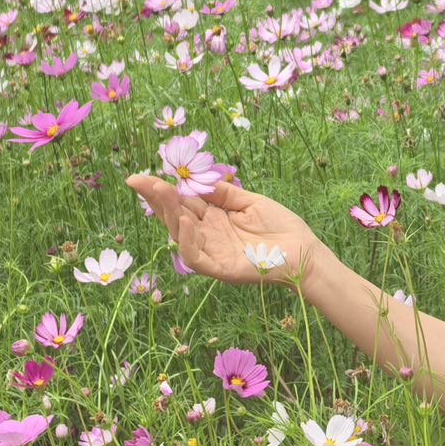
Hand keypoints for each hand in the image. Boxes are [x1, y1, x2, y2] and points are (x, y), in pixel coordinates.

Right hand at [125, 174, 325, 290]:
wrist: (305, 252)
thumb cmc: (282, 228)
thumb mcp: (251, 202)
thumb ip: (224, 193)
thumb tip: (197, 180)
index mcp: (215, 219)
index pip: (183, 202)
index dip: (164, 191)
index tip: (143, 177)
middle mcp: (209, 235)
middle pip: (175, 216)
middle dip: (157, 199)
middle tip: (139, 181)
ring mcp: (213, 253)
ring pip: (180, 235)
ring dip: (168, 214)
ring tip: (161, 193)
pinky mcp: (220, 268)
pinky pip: (195, 256)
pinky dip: (185, 240)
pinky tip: (183, 220)